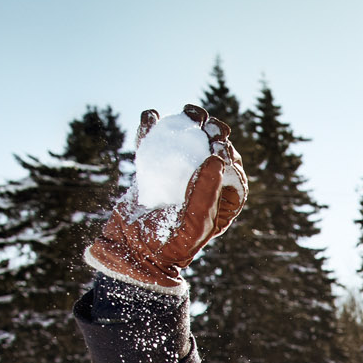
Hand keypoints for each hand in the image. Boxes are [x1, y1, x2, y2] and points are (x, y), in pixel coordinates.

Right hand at [86, 105, 247, 294]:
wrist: (131, 251)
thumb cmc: (168, 245)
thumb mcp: (194, 224)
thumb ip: (205, 193)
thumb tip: (216, 158)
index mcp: (220, 202)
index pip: (231, 172)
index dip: (229, 154)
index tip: (220, 145)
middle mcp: (200, 186)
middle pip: (212, 151)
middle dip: (213, 133)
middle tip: (208, 123)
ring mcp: (176, 176)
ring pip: (186, 144)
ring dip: (189, 124)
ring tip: (189, 111)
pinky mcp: (151, 171)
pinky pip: (153, 145)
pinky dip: (152, 128)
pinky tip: (151, 115)